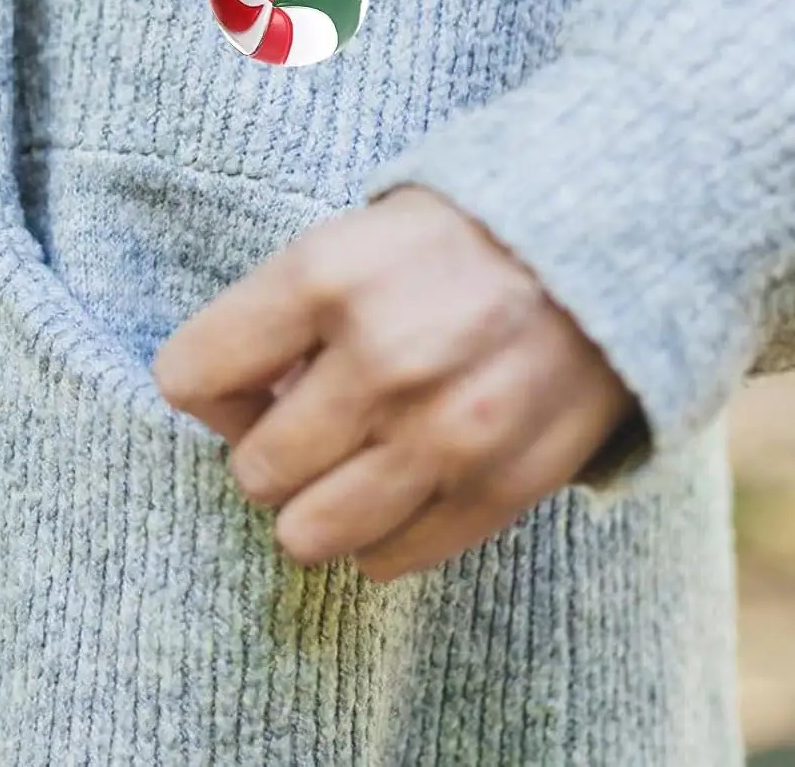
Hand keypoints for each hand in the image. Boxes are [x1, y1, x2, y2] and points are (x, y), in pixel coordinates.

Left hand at [154, 188, 636, 582]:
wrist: (605, 242)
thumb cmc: (455, 239)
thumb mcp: (352, 236)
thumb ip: (281, 317)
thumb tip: (232, 410)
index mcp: (326, 276)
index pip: (189, 375)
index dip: (205, 385)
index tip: (241, 380)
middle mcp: (381, 361)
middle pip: (250, 470)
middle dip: (265, 448)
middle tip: (305, 417)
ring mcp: (443, 434)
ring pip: (307, 534)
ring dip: (314, 501)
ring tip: (347, 456)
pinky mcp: (498, 488)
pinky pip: (388, 559)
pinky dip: (380, 532)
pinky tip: (402, 477)